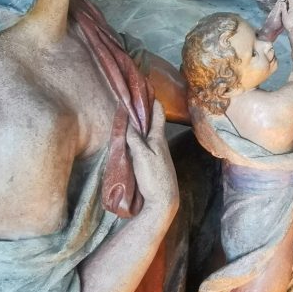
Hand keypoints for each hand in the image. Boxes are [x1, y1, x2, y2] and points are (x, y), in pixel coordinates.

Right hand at [127, 102, 178, 217]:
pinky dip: (141, 138)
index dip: (153, 101)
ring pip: (150, 134)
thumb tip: (130, 123)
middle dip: (146, 111)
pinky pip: (147, 145)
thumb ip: (135, 139)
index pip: (158, 115)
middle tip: (135, 101)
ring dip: (142, 125)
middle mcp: (160, 144)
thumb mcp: (142, 156)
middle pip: (153, 123)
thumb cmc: (153, 177)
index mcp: (158, 139)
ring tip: (131, 118)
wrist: (162, 202)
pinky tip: (134, 140)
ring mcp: (159, 154)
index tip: (148, 89)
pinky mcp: (155, 164)